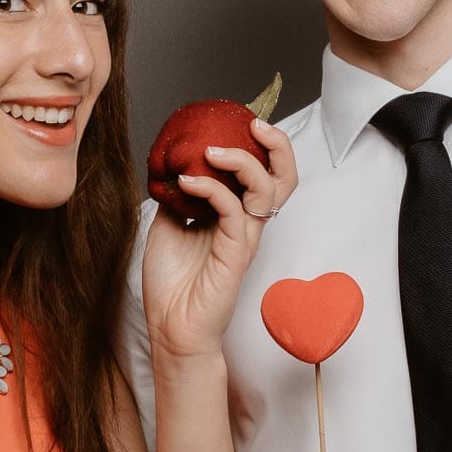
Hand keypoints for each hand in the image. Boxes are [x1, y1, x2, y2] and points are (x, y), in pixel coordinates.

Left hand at [142, 116, 298, 362]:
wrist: (171, 329)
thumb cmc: (173, 284)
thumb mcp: (168, 226)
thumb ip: (178, 197)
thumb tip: (171, 166)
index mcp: (235, 216)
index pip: (260, 173)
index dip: (257, 145)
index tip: (234, 122)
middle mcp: (246, 224)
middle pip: (283, 178)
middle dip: (277, 145)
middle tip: (254, 123)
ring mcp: (244, 238)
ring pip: (266, 189)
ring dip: (242, 161)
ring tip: (211, 150)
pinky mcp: (236, 253)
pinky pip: (233, 210)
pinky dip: (211, 188)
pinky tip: (186, 182)